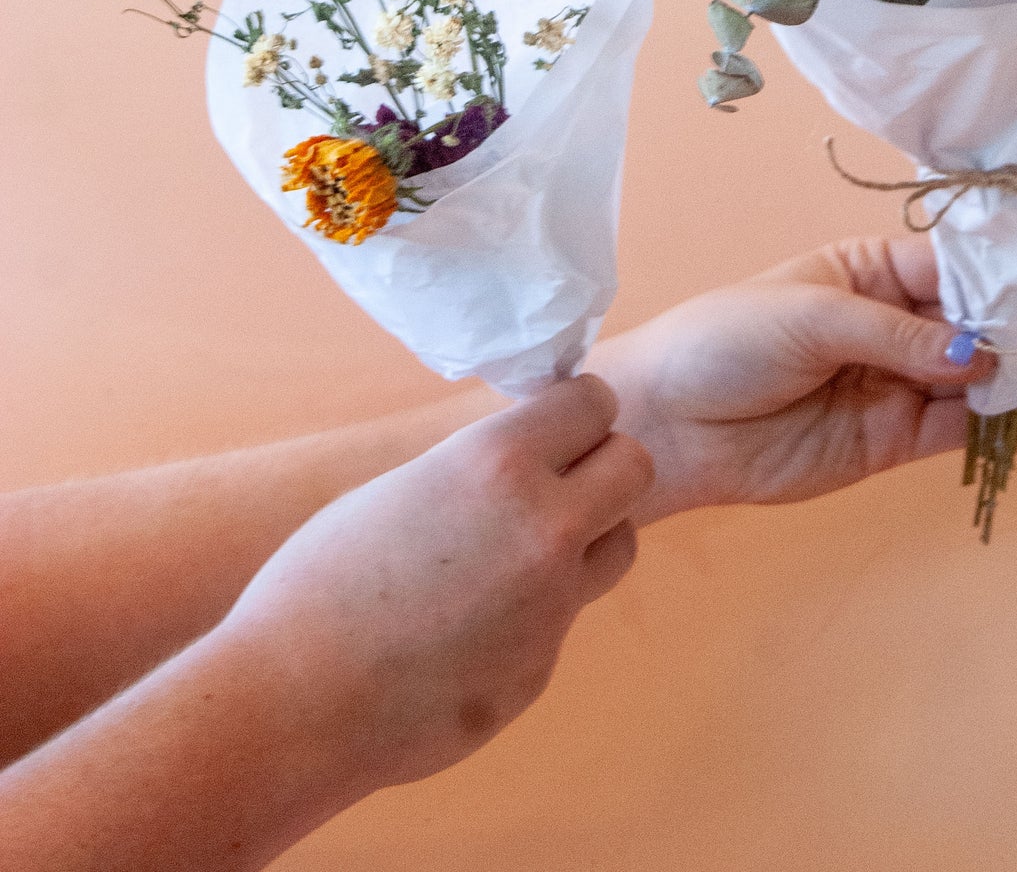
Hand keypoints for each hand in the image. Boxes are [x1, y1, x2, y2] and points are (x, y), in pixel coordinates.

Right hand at [216, 375, 652, 790]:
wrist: (292, 703)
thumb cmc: (321, 579)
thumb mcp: (405, 486)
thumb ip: (481, 472)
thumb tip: (532, 460)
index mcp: (499, 463)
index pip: (594, 402)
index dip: (577, 412)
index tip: (555, 424)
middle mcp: (544, 527)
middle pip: (636, 465)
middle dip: (604, 465)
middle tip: (561, 479)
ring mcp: (552, 605)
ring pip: (622, 544)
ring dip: (592, 537)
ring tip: (524, 548)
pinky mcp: (542, 668)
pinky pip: (565, 618)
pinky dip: (535, 613)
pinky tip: (471, 626)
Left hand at [592, 238, 1016, 519]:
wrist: (668, 423)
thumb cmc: (725, 341)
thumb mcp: (813, 315)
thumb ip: (897, 335)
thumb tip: (976, 353)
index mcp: (867, 271)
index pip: (947, 268)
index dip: (994, 279)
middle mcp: (890, 325)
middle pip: (971, 325)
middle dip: (1016, 331)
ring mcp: (894, 385)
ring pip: (974, 379)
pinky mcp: (890, 440)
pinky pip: (958, 428)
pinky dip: (1004, 423)